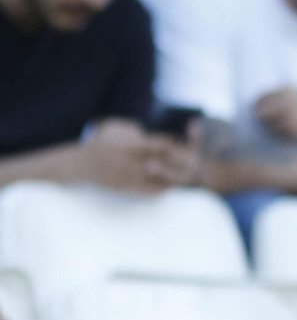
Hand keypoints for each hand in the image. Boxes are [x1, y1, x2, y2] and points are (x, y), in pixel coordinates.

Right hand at [77, 120, 195, 193]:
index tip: (183, 145)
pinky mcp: (123, 188)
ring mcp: (124, 176)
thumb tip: (150, 135)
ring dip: (171, 178)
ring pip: (154, 178)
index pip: (154, 145)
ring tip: (188, 176)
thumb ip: (133, 130)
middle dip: (176, 162)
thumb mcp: (114, 128)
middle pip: (158, 162)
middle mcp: (125, 161)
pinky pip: (145, 191)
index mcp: (124, 145)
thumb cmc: (101, 143)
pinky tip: (170, 187)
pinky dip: (159, 189)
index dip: (171, 146)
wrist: (79, 165)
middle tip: (193, 162)